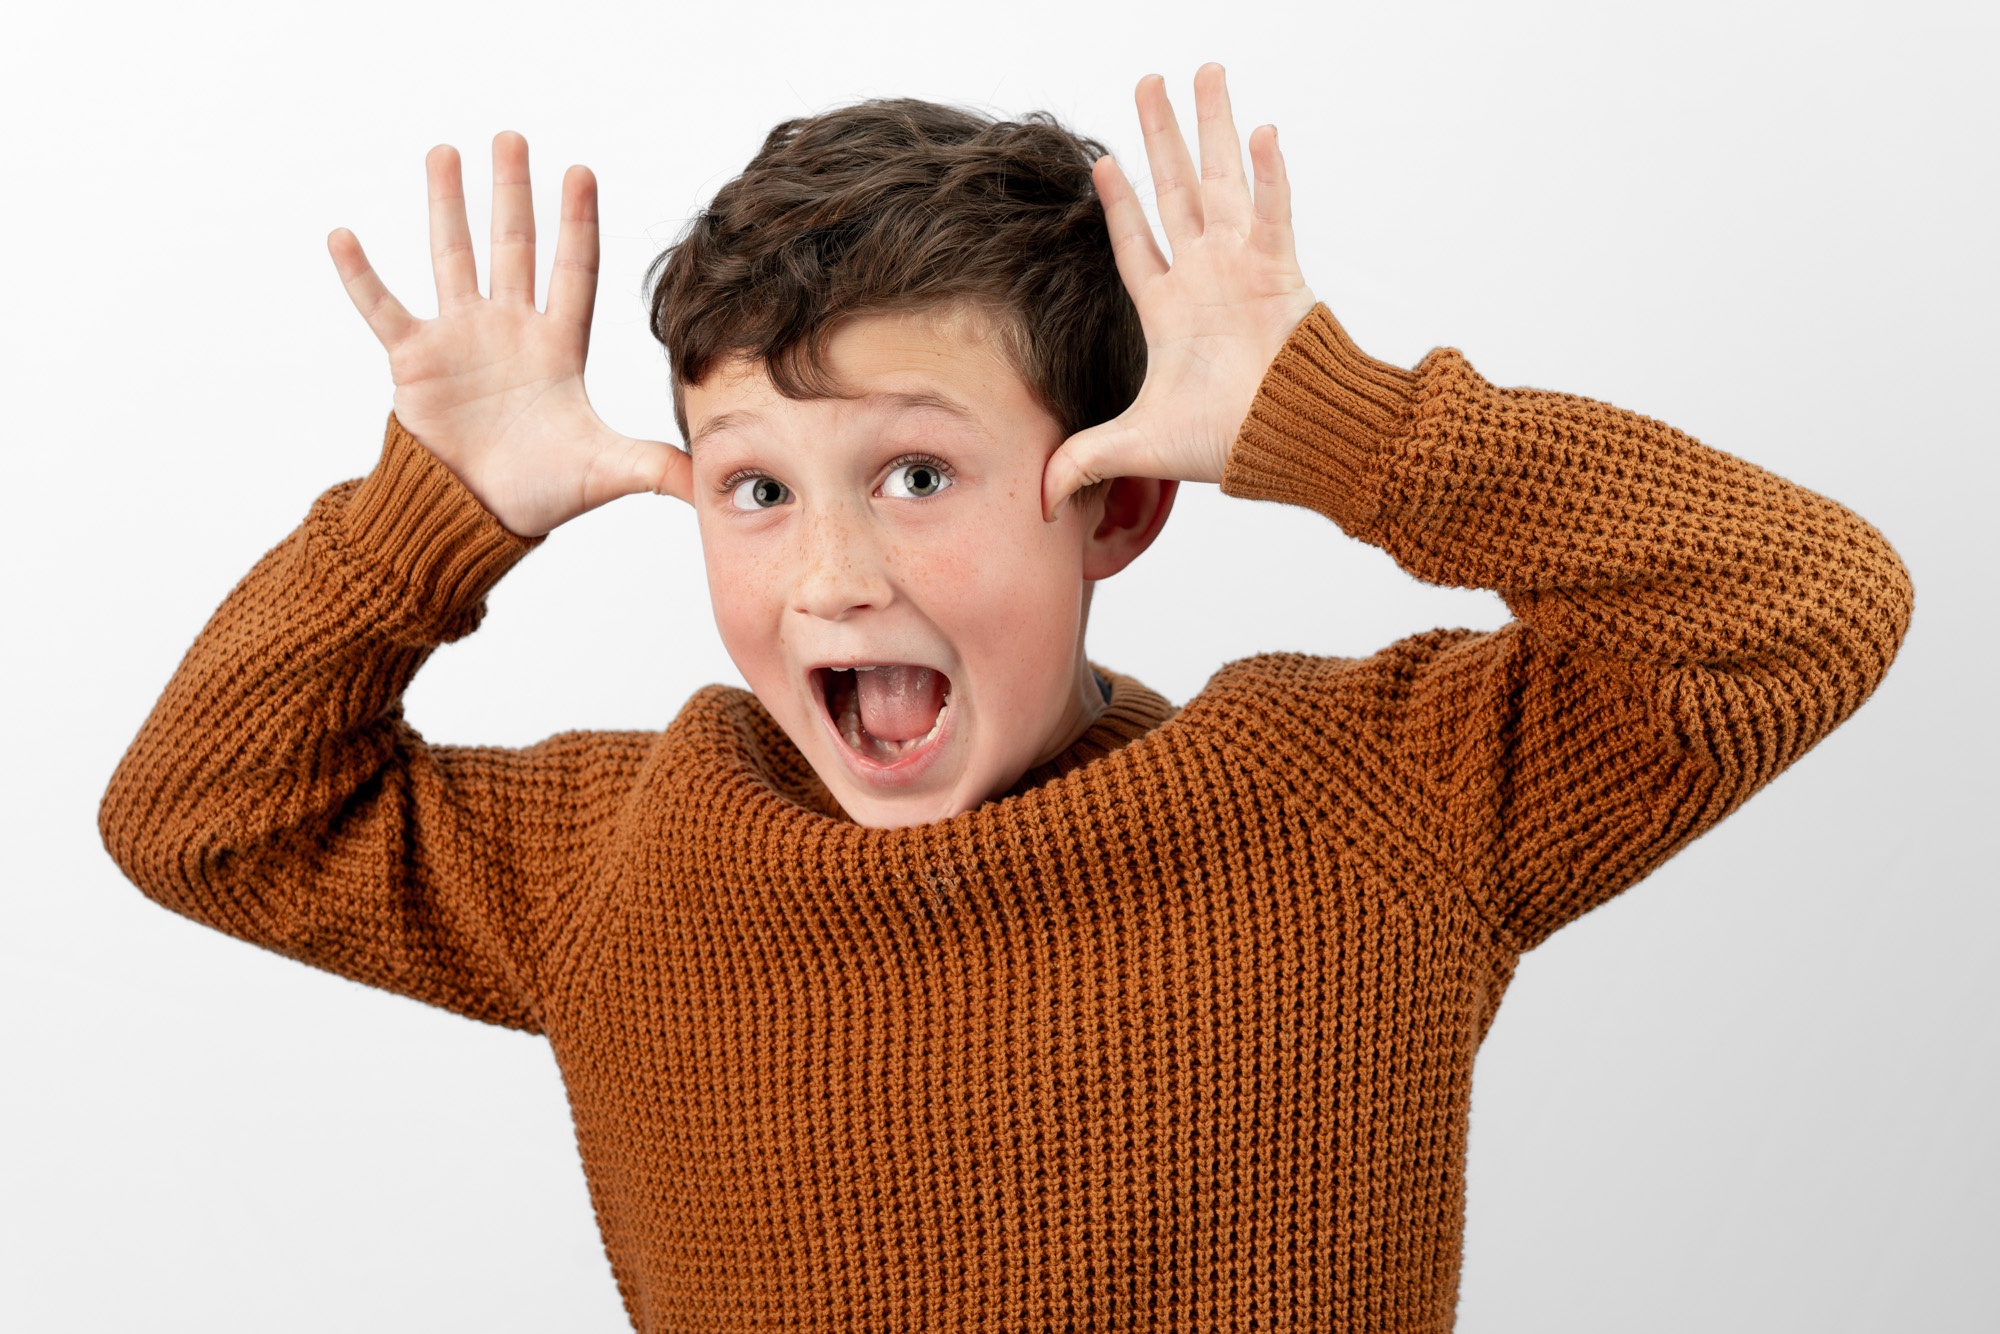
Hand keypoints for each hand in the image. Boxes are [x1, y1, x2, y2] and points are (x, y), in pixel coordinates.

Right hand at [328, 133, 690, 536]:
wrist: (476, 517)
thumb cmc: (542, 492)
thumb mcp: (607, 472)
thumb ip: (658, 466)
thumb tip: (715, 482)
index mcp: (557, 348)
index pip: (573, 271)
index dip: (577, 223)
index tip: (580, 171)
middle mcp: (509, 330)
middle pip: (513, 247)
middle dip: (513, 192)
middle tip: (512, 137)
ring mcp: (459, 339)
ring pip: (452, 257)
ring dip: (446, 206)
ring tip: (444, 152)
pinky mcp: (414, 360)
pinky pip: (383, 307)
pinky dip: (361, 275)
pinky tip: (343, 235)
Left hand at [1042, 65, 1316, 519]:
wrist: (1288, 444)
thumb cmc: (1227, 442)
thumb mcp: (1137, 447)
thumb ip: (1083, 460)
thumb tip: (1038, 501)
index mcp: (1171, 310)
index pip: (1137, 244)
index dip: (1120, 204)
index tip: (1103, 162)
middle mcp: (1206, 277)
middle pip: (1178, 189)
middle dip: (1161, 136)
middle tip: (1149, 81)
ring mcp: (1245, 267)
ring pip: (1224, 180)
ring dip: (1213, 126)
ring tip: (1204, 73)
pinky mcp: (1281, 271)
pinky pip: (1274, 211)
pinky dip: (1268, 172)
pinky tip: (1259, 127)